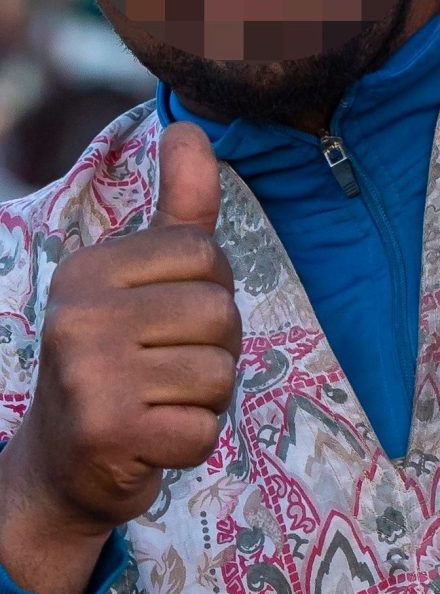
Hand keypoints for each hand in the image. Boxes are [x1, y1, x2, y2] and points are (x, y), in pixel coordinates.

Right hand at [0, 123, 240, 593]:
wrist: (64, 465)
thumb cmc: (124, 354)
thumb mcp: (148, 275)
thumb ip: (179, 206)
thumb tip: (191, 127)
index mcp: (89, 268)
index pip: (206, 255)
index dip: (209, 290)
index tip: (168, 318)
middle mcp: (78, 315)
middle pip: (220, 313)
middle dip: (213, 348)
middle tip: (165, 367)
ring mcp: (88, 377)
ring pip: (219, 373)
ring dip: (205, 397)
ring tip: (160, 400)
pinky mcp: (107, 435)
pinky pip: (203, 429)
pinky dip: (193, 441)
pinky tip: (154, 438)